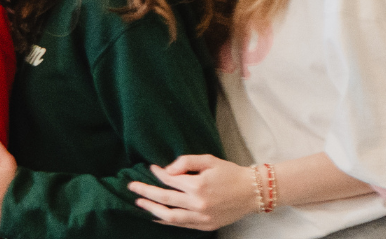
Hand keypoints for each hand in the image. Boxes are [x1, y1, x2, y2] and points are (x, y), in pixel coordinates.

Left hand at [128, 154, 256, 230]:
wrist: (253, 192)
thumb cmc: (230, 173)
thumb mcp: (209, 160)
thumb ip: (186, 161)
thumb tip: (166, 170)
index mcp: (198, 185)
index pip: (170, 180)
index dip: (158, 174)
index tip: (150, 168)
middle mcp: (198, 203)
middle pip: (164, 199)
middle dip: (146, 192)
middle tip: (132, 187)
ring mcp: (202, 217)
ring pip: (170, 216)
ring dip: (152, 210)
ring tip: (139, 203)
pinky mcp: (206, 225)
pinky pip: (181, 225)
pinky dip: (167, 221)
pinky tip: (156, 216)